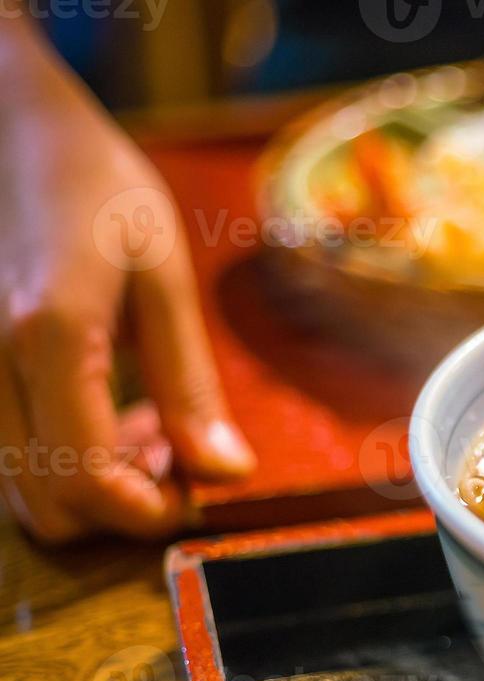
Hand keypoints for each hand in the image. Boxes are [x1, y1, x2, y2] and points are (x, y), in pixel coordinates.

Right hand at [0, 22, 253, 543]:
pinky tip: (105, 412)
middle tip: (178, 452)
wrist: (6, 129)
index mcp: (48, 337)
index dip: (149, 514)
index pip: (88, 482)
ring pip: (18, 492)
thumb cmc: (94, 185)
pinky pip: (5, 455)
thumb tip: (227, 474)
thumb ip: (189, 382)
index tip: (198, 494)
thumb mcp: (163, 274)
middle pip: (47, 507)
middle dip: (122, 505)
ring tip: (147, 428)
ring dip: (91, 487)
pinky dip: (59, 459)